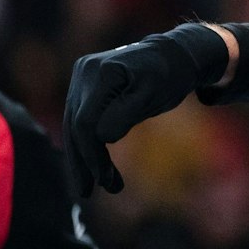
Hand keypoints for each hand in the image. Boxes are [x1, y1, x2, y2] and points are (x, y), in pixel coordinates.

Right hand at [64, 23, 229, 196]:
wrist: (175, 56)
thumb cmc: (169, 76)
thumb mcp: (154, 95)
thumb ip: (126, 113)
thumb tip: (101, 136)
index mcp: (102, 72)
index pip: (86, 122)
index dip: (91, 154)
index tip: (104, 179)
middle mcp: (85, 72)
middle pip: (75, 125)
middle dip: (84, 161)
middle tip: (91, 192)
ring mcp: (82, 78)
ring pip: (74, 125)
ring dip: (84, 158)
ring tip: (98, 186)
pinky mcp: (85, 87)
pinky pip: (81, 120)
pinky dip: (89, 144)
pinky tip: (98, 167)